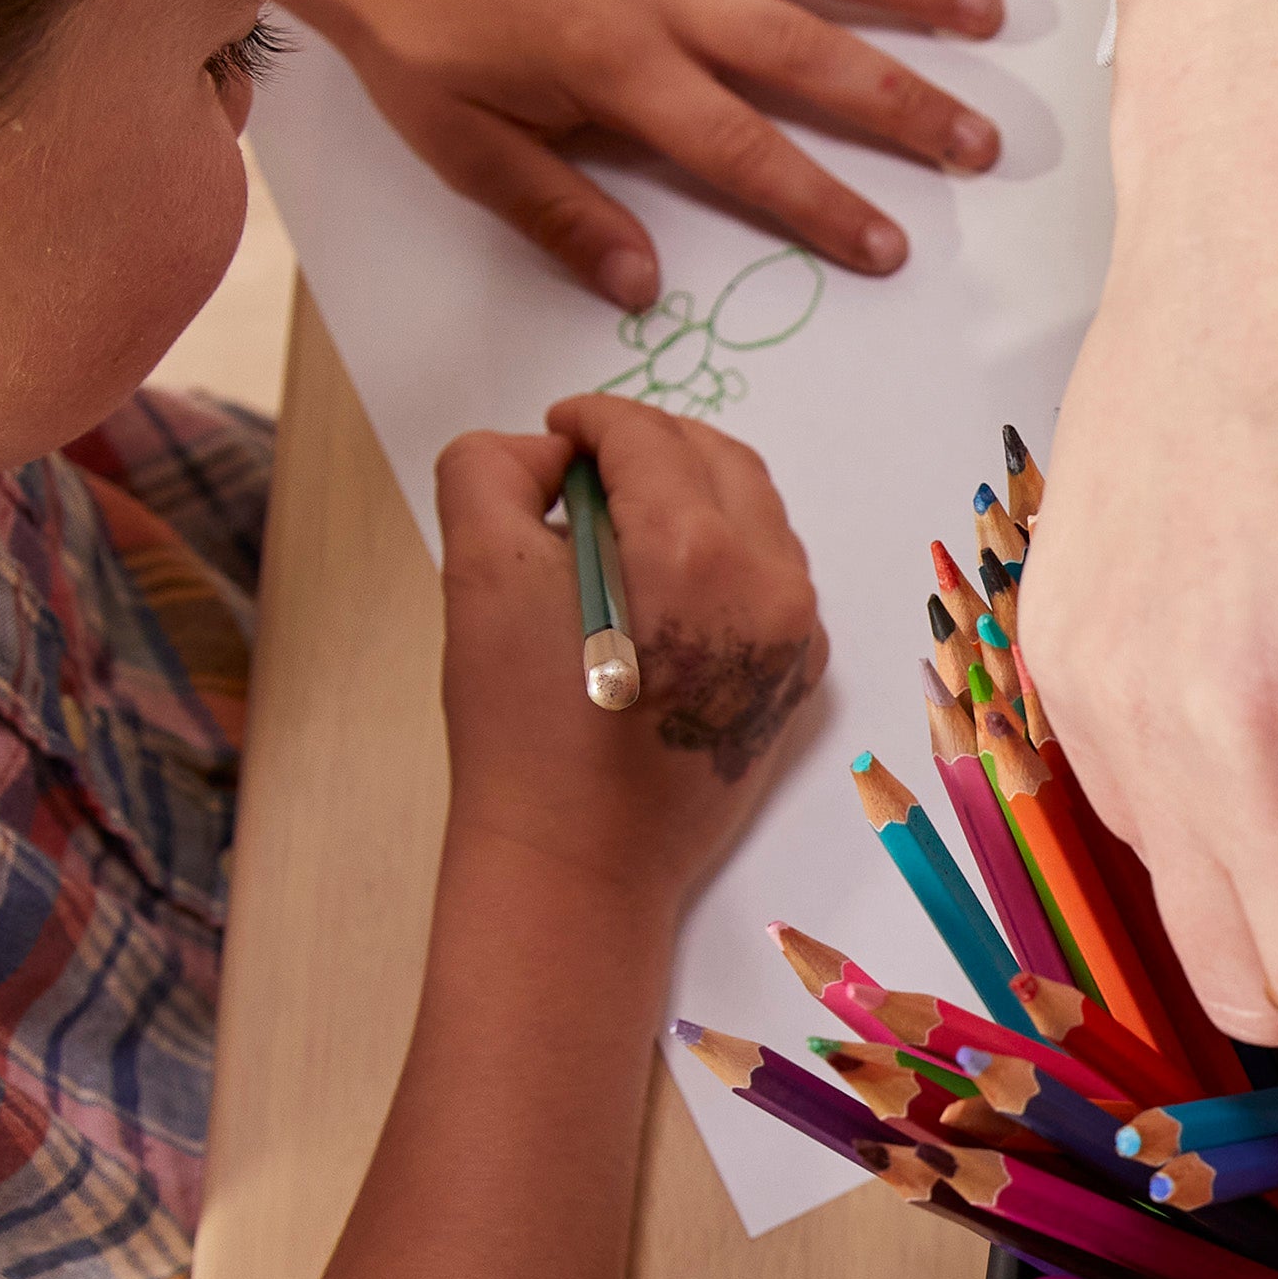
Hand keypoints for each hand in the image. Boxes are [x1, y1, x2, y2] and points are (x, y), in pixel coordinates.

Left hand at [280, 0, 1005, 306]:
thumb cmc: (415, 32)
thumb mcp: (463, 145)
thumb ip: (558, 213)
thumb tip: (640, 283)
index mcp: (617, 66)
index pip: (744, 150)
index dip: (822, 203)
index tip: (889, 247)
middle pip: (808, 51)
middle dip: (904, 102)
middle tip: (980, 143)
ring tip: (985, 15)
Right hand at [436, 394, 821, 905]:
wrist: (581, 859)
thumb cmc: (523, 725)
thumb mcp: (477, 574)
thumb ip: (493, 472)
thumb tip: (546, 452)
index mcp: (696, 549)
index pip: (646, 435)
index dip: (589, 419)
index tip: (555, 431)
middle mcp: (771, 582)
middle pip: (716, 459)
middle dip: (647, 444)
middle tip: (582, 465)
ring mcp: (797, 632)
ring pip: (754, 513)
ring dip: (689, 493)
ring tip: (615, 521)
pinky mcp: (800, 673)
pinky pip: (773, 575)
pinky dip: (723, 551)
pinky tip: (659, 582)